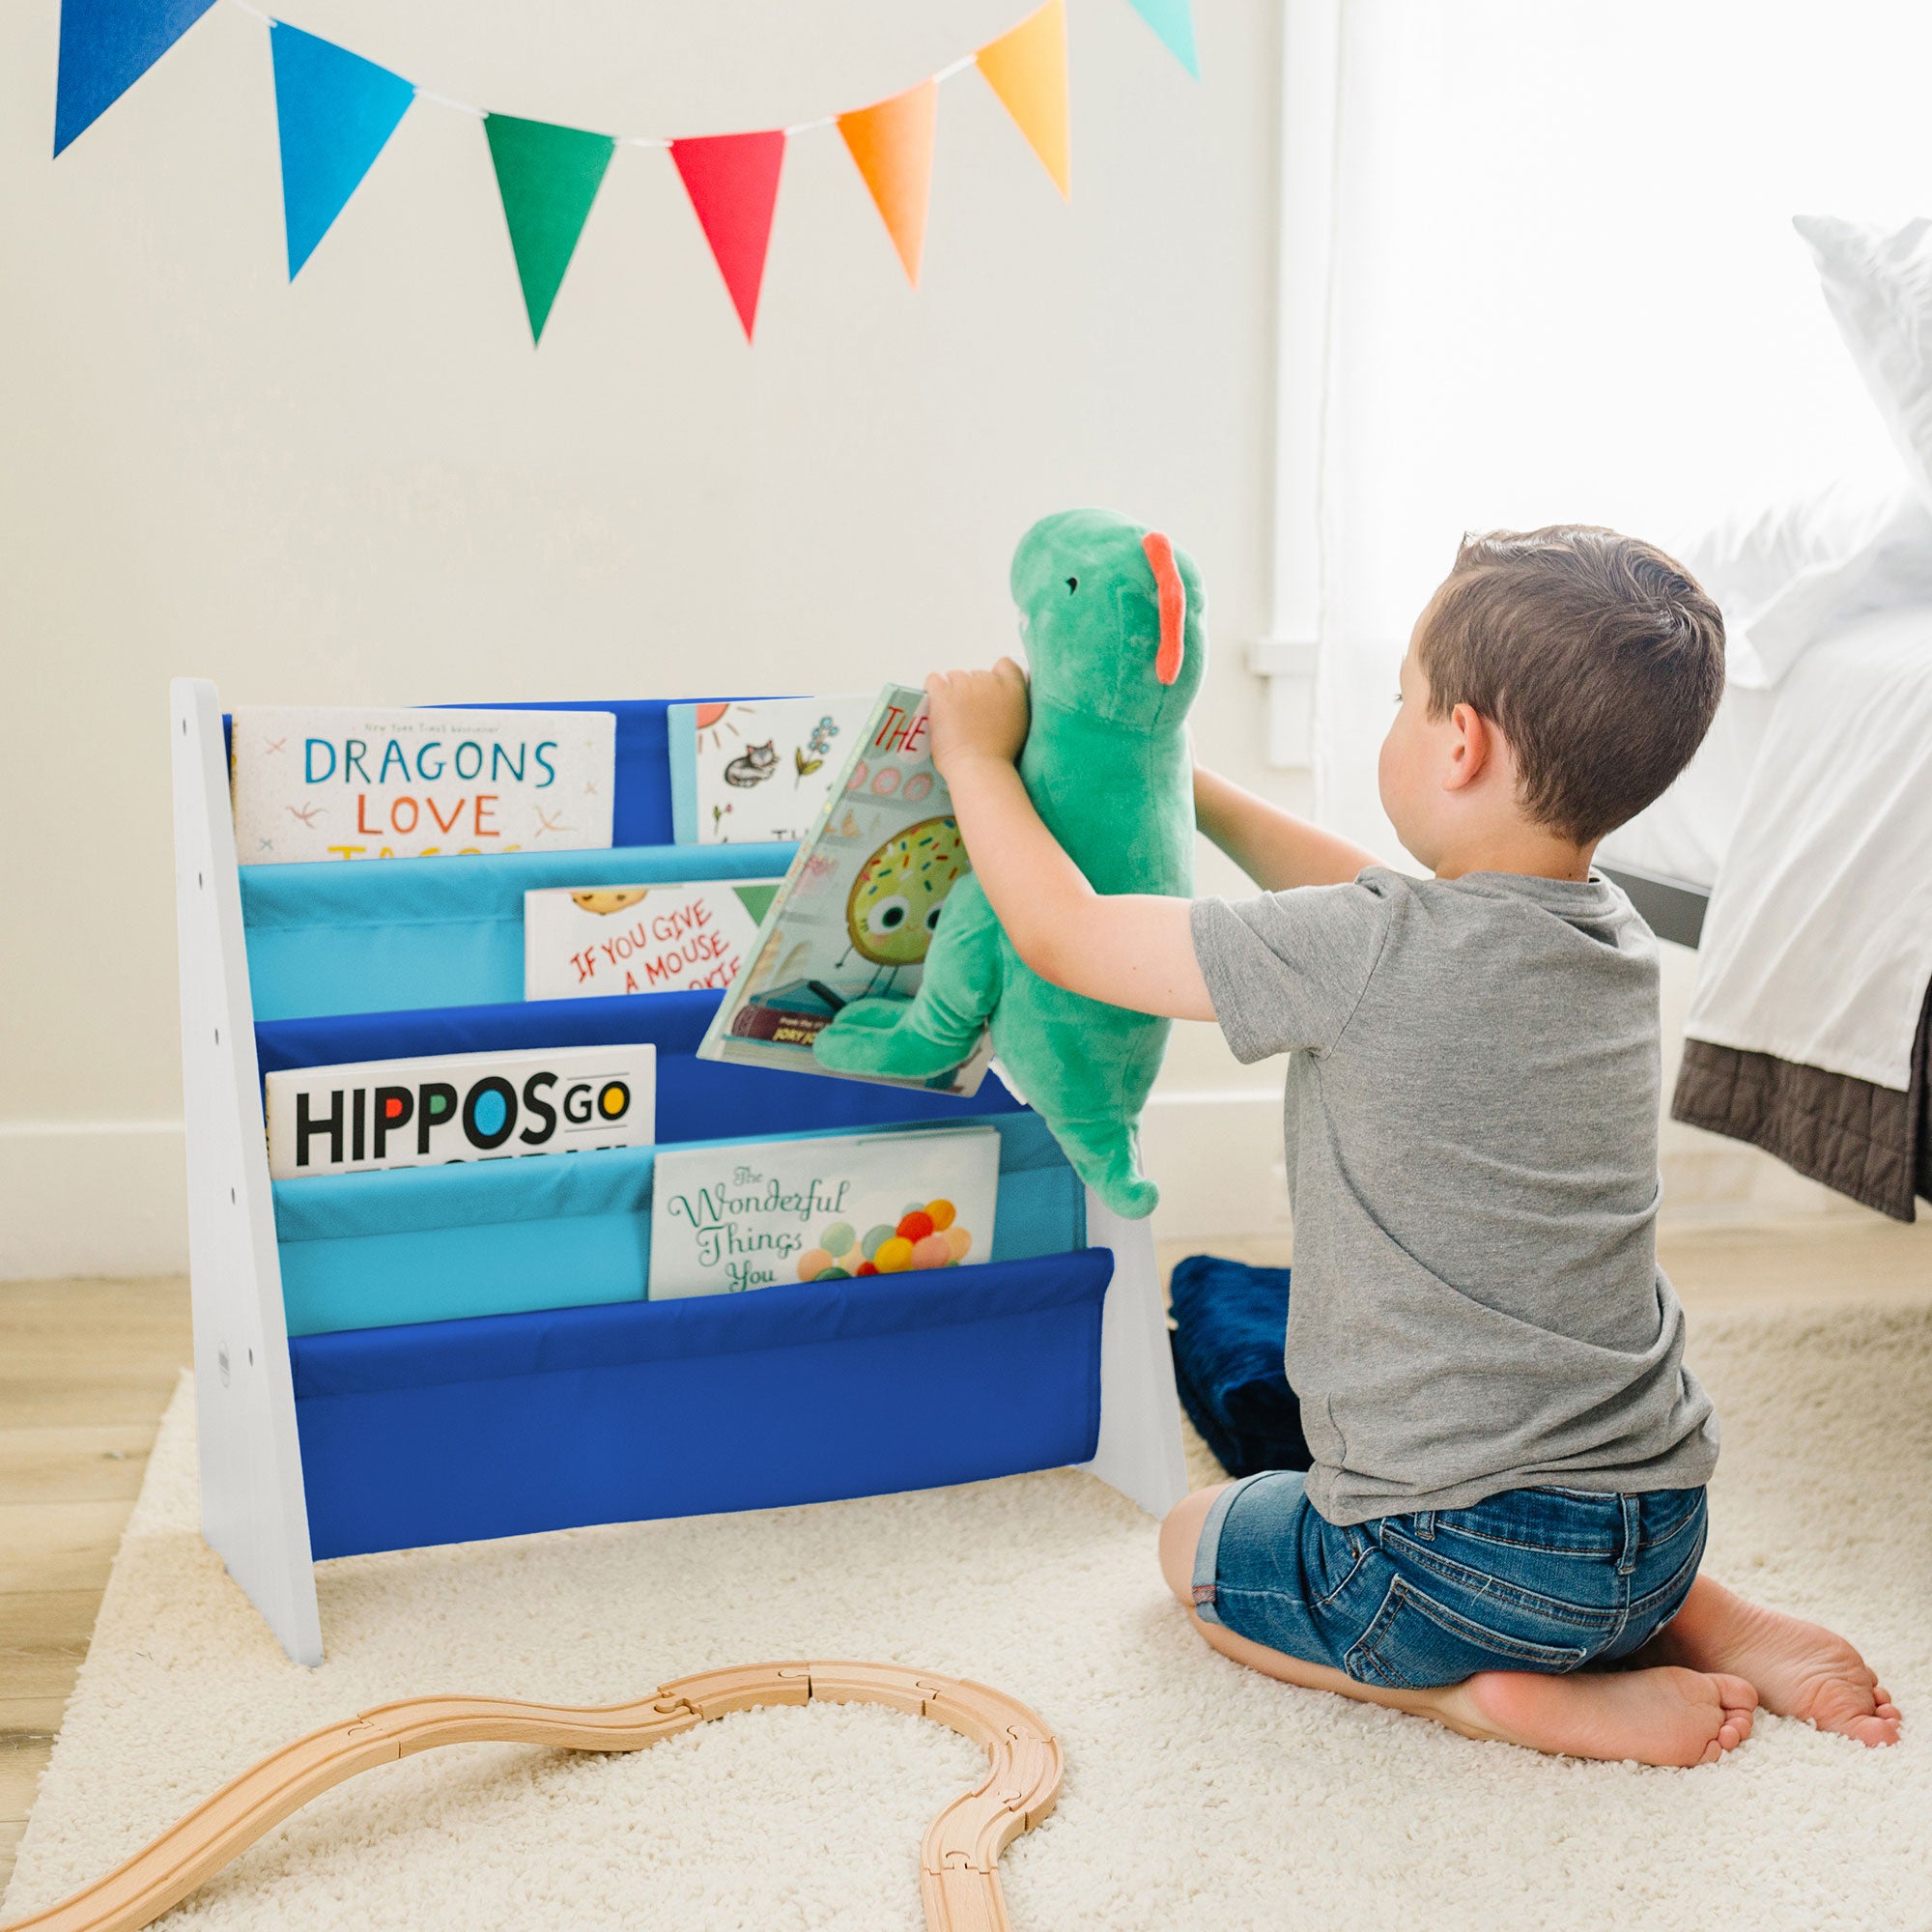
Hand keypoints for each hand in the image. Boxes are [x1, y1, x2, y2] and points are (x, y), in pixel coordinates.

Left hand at [925, 659, 1029, 779]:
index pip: (1005, 665)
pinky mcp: (944, 693)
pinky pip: (933, 680)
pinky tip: (936, 705)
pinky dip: (933, 690)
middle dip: (970, 691)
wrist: (980, 767)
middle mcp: (990, 681)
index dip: (994, 677)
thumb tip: (996, 701)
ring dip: (952, 692)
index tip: (988, 693)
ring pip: (954, 677)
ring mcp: (965, 686)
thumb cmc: (997, 755)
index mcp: (1013, 689)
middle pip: (975, 674)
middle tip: (967, 716)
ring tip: (952, 716)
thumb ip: (1010, 705)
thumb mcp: (1018, 724)